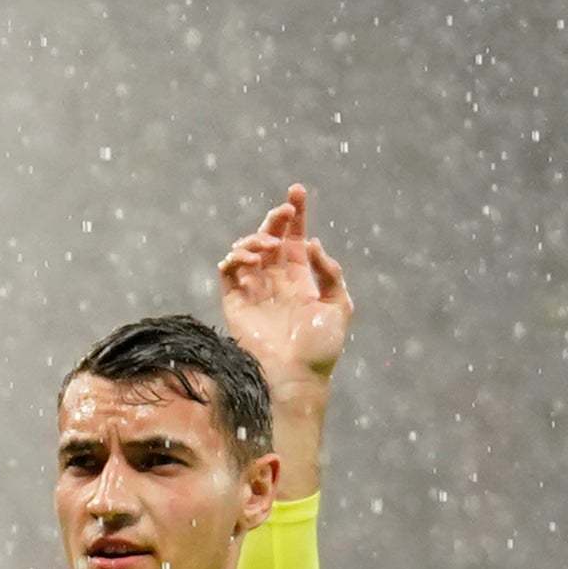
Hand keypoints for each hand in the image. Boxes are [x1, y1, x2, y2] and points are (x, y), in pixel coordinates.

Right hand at [215, 181, 350, 391]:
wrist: (295, 377)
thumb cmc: (320, 348)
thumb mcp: (340, 306)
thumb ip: (330, 273)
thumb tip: (311, 245)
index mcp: (300, 278)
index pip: (295, 238)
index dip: (296, 214)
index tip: (297, 191)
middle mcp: (276, 280)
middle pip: (271, 237)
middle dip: (275, 219)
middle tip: (284, 212)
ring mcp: (254, 289)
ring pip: (247, 249)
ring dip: (256, 239)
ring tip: (270, 249)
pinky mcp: (235, 301)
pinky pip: (228, 270)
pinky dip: (236, 257)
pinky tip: (252, 260)